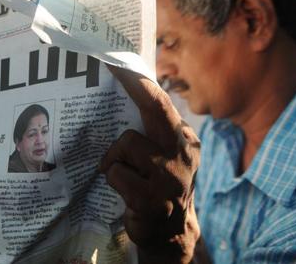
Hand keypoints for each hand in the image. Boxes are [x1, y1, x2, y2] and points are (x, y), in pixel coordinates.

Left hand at [100, 65, 200, 263]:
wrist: (171, 232)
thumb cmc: (160, 185)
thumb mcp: (167, 155)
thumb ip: (155, 130)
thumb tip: (129, 92)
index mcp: (185, 139)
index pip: (161, 102)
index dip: (139, 80)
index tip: (118, 61)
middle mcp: (182, 153)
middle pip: (155, 109)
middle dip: (132, 84)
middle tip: (110, 66)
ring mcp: (170, 177)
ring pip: (127, 143)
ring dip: (114, 157)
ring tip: (121, 172)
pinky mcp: (152, 199)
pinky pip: (116, 173)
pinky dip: (112, 178)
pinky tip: (123, 190)